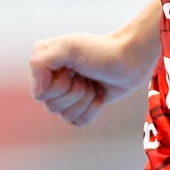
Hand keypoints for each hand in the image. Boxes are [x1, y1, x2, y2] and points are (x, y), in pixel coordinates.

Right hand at [30, 28, 157, 125]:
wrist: (131, 58)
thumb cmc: (101, 50)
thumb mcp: (69, 47)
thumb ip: (41, 62)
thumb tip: (39, 94)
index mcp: (44, 63)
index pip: (40, 94)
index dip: (58, 86)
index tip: (72, 69)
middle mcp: (52, 78)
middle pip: (52, 107)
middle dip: (75, 93)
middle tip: (86, 75)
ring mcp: (67, 93)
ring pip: (66, 116)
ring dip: (85, 100)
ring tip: (93, 82)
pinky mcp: (82, 105)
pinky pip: (78, 122)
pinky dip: (92, 109)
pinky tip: (100, 94)